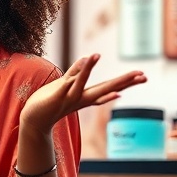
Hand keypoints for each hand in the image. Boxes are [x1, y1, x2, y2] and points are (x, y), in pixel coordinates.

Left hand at [20, 54, 145, 135]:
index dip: (126, 83)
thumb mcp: (64, 84)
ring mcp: (67, 99)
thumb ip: (75, 72)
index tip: (143, 76)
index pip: (109, 88)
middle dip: (123, 82)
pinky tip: (74, 73)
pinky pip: (64, 88)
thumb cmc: (49, 102)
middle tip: (142, 75)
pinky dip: (69, 81)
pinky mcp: (54, 98)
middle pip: (104, 89)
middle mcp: (80, 99)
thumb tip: (86, 59)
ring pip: (80, 85)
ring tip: (96, 55)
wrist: (33, 120)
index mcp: (84, 96)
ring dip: (88, 71)